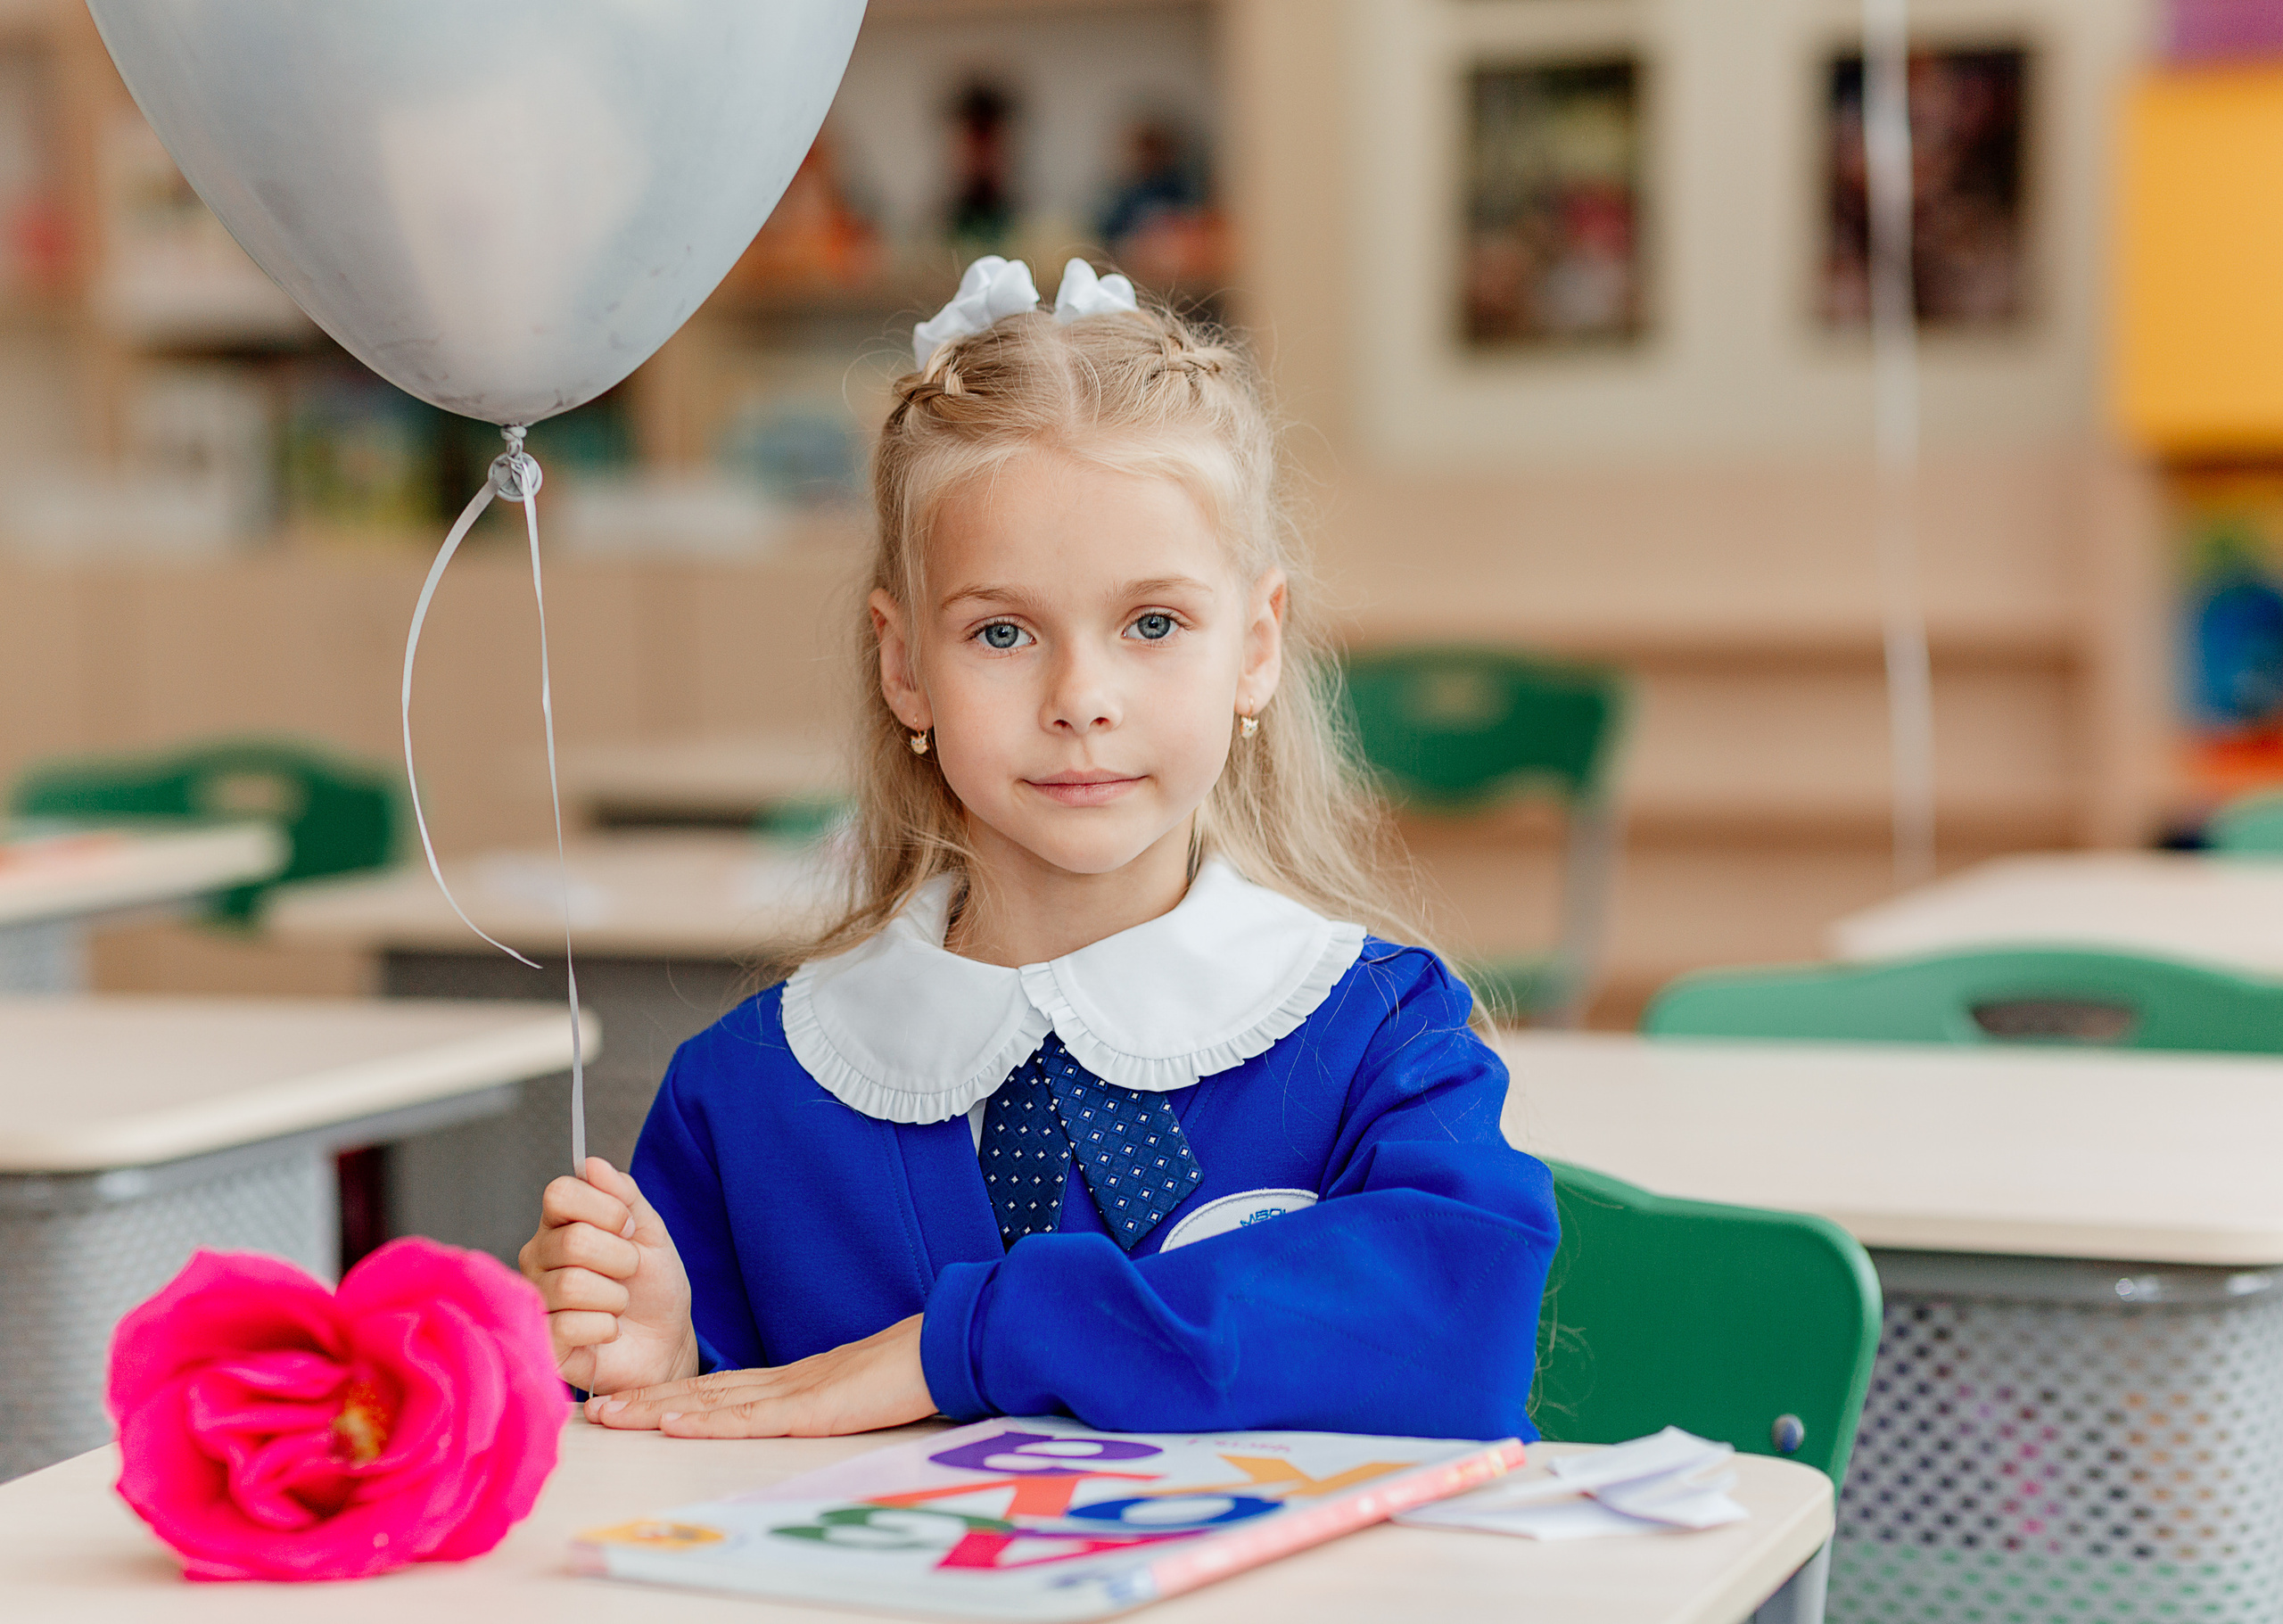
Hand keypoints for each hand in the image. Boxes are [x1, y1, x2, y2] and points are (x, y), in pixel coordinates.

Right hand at [518, 1156, 697, 1394]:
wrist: (665, 1342)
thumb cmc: (653, 1286)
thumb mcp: (649, 1232)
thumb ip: (623, 1194)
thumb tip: (591, 1163)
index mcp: (559, 1223)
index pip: (559, 1193)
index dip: (605, 1209)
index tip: (627, 1228)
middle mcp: (537, 1257)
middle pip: (573, 1240)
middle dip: (622, 1258)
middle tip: (629, 1273)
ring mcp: (534, 1299)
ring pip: (572, 1284)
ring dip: (615, 1297)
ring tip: (619, 1304)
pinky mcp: (540, 1341)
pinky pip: (569, 1325)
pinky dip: (605, 1328)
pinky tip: (607, 1331)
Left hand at [583, 1314, 934, 1437]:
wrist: (944, 1348)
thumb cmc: (910, 1371)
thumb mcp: (856, 1393)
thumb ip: (827, 1401)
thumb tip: (810, 1415)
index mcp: (794, 1381)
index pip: (719, 1389)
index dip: (671, 1396)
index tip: (631, 1401)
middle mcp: (783, 1382)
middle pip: (701, 1392)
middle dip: (646, 1402)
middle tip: (596, 1408)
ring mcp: (795, 1393)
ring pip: (712, 1402)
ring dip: (657, 1410)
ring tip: (612, 1415)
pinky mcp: (812, 1409)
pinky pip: (751, 1418)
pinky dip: (708, 1423)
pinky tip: (674, 1425)